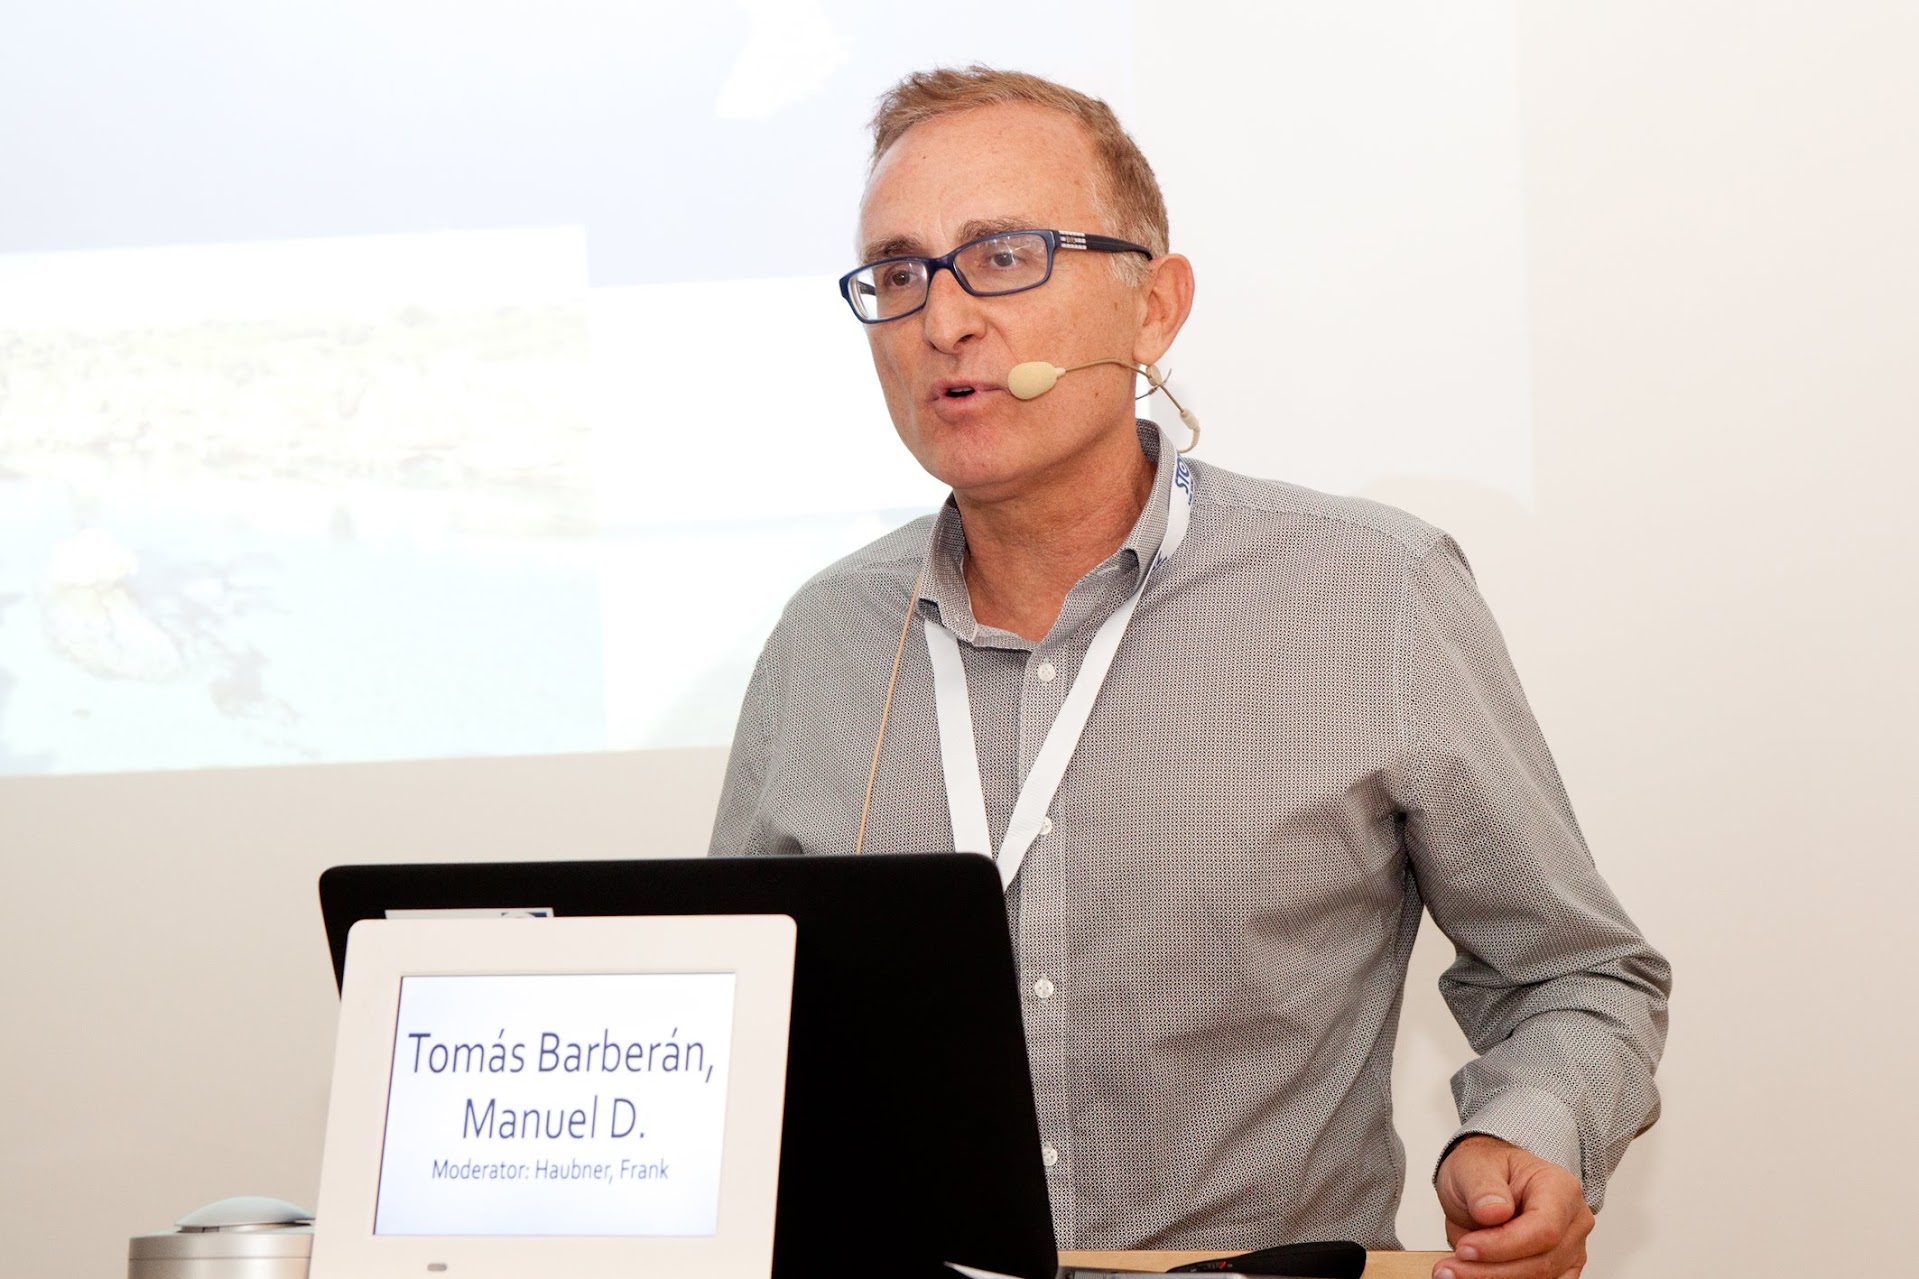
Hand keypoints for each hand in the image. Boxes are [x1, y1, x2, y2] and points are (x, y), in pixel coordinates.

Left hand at [1432, 1134, 1593, 1278]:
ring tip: (1454, 1271)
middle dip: (1491, 1271)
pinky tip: (1474, 1276)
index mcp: (1560, 1188)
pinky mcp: (1558, 1271)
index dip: (1503, 1245)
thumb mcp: (1473, 1166)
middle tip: (1450, 1268)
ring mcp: (1569, 1250)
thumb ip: (1483, 1188)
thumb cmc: (1485, 1169)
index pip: (1544, 1229)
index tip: (1466, 1248)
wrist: (1482, 1184)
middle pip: (1541, 1263)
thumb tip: (1494, 1211)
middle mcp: (1572, 1221)